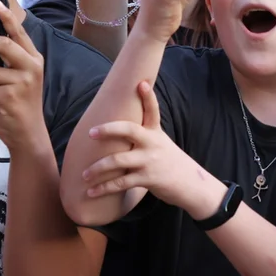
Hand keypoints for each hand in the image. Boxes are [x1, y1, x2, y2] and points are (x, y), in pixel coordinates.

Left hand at [0, 1, 48, 155]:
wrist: (28, 135)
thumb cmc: (20, 104)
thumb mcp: (20, 79)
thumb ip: (9, 61)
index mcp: (33, 58)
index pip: (19, 33)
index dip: (7, 17)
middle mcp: (31, 67)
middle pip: (2, 44)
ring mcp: (22, 83)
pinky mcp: (10, 98)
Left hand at [83, 81, 222, 218]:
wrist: (191, 185)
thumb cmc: (168, 160)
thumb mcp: (160, 142)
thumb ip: (142, 132)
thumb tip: (117, 124)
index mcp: (155, 132)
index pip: (152, 111)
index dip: (148, 97)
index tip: (141, 83)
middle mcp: (152, 143)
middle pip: (129, 130)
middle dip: (108, 129)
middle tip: (90, 132)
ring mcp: (149, 161)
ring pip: (118, 161)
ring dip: (98, 169)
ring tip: (84, 174)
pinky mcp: (148, 179)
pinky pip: (121, 183)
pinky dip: (104, 188)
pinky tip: (91, 192)